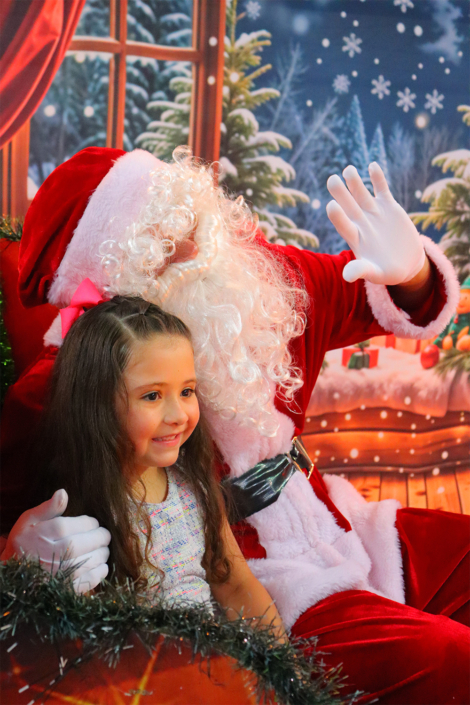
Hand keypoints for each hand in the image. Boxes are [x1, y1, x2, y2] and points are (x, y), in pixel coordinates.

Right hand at [0, 490, 110, 593]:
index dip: (91, 523)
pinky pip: (92, 579)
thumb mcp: (29, 521)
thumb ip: (48, 507)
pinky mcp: (67, 589)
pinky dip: (100, 571)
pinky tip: (100, 565)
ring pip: (95, 559)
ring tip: (101, 549)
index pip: (84, 524)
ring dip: (103, 553)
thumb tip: (63, 492)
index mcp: (50, 533)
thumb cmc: (23, 544)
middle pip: (92, 541)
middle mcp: (59, 552)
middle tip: (103, 535)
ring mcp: (64, 573)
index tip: (93, 524)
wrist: (12, 575)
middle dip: (101, 536)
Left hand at [326, 162, 425, 284]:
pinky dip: (378, 178)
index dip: (338, 216)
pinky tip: (372, 165)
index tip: (331, 205)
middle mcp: (362, 223)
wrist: (406, 263)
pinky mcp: (389, 207)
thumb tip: (346, 276)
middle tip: (331, 180)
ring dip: (355, 182)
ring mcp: (374, 213)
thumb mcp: (375, 274)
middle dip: (341, 193)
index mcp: (356, 238)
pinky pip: (382, 190)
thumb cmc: (387, 271)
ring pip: (362, 194)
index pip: (344, 225)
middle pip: (349, 206)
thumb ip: (361, 270)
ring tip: (348, 170)